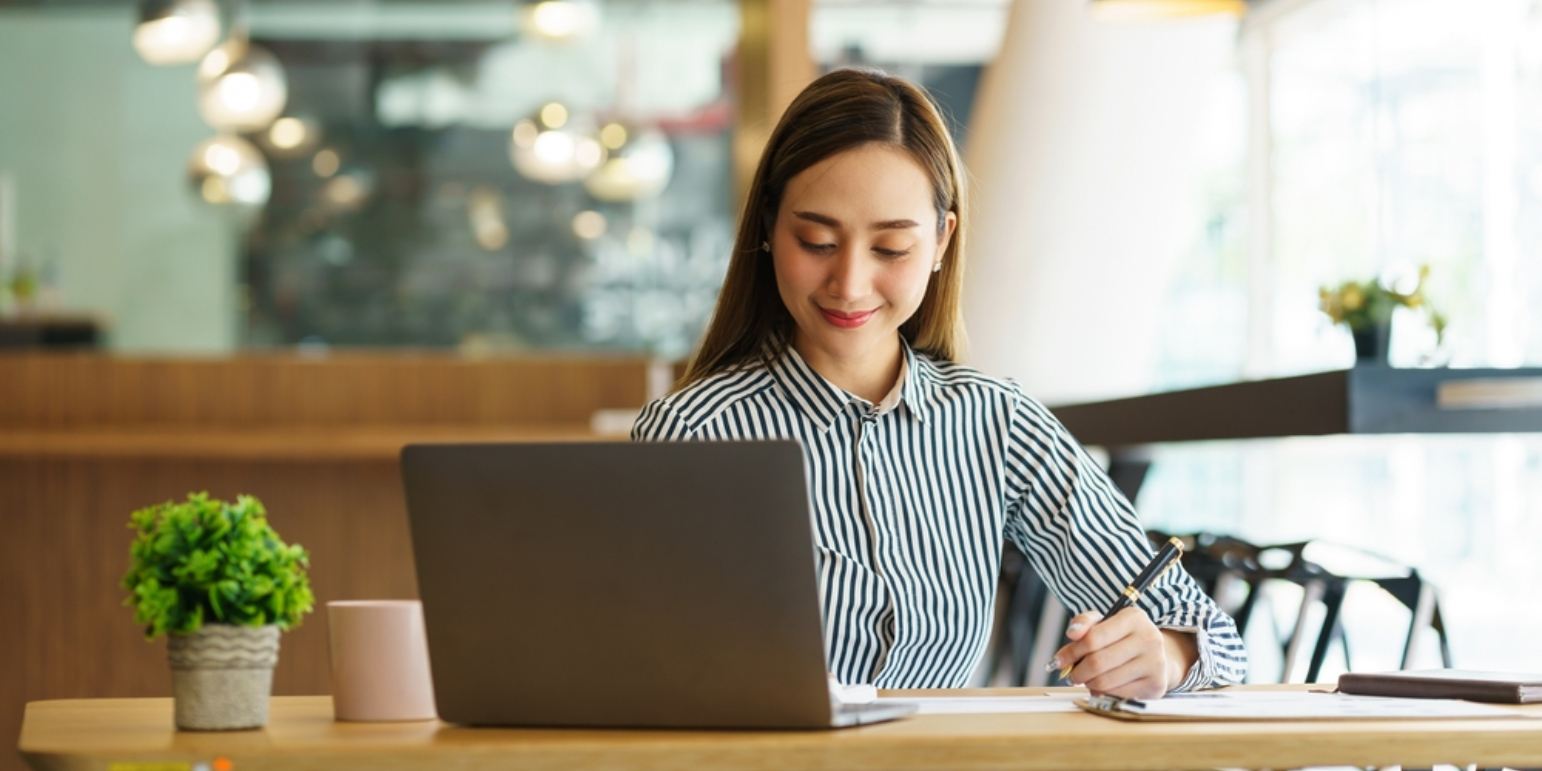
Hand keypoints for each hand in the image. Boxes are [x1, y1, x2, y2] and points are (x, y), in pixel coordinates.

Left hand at [1048, 608, 1196, 699]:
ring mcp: (1155, 663)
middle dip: (1077, 671)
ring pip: (1105, 681)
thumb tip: (1072, 633)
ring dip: (1088, 683)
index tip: (1058, 660)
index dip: (1071, 652)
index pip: (1092, 638)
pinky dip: (1103, 693)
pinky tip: (1103, 686)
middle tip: (1072, 674)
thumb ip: (1084, 622)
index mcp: (1134, 618)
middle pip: (1097, 662)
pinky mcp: (1156, 685)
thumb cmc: (1123, 638)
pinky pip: (1117, 695)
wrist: (1155, 656)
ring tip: (1087, 679)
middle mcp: (1149, 639)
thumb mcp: (1104, 622)